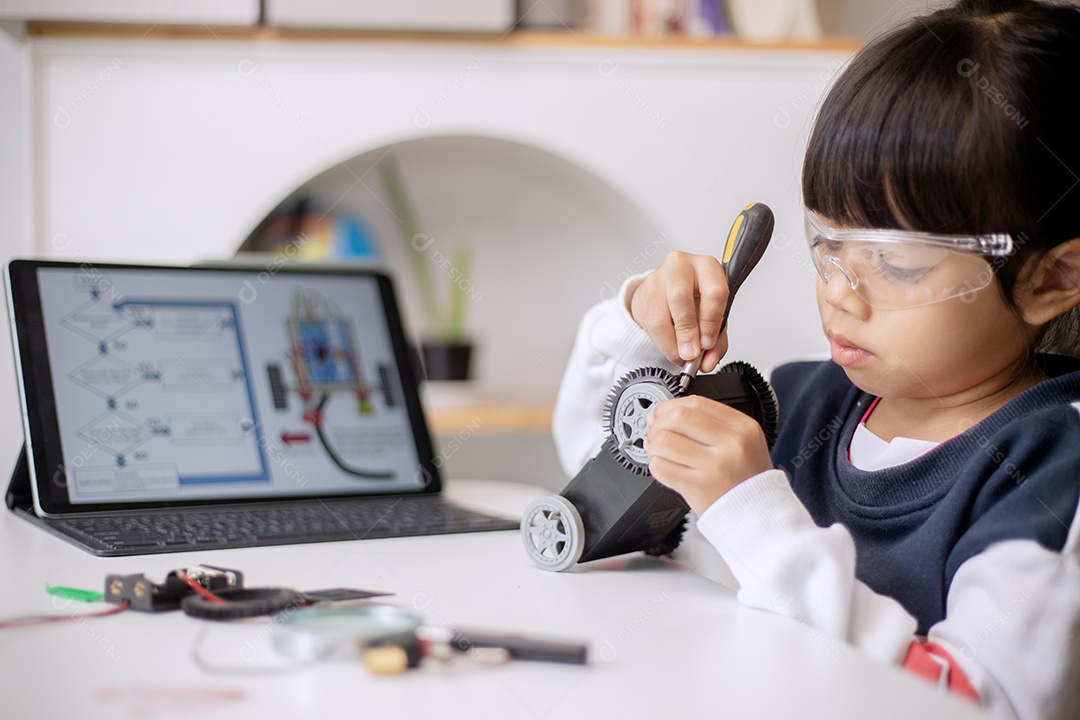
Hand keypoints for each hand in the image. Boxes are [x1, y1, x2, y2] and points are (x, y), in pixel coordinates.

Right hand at [629, 251, 727, 372]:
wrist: (668, 291)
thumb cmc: (695, 299)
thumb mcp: (713, 315)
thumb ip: (716, 340)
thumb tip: (708, 361)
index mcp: (707, 267)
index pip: (713, 291)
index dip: (710, 321)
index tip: (707, 343)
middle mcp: (681, 266)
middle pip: (680, 297)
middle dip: (687, 332)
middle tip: (691, 352)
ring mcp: (658, 277)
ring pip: (660, 315)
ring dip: (672, 342)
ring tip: (681, 354)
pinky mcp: (642, 292)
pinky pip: (649, 324)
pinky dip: (662, 343)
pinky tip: (671, 347)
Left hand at [645, 395, 772, 514]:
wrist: (758, 514)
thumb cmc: (746, 478)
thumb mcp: (744, 442)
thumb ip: (713, 423)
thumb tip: (669, 413)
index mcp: (743, 427)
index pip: (697, 403)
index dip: (670, 406)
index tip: (661, 413)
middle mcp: (730, 444)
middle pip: (679, 418)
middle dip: (658, 423)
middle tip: (655, 431)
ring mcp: (714, 466)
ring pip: (665, 440)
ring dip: (654, 445)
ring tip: (659, 451)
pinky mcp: (699, 487)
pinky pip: (662, 467)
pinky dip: (656, 465)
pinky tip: (664, 466)